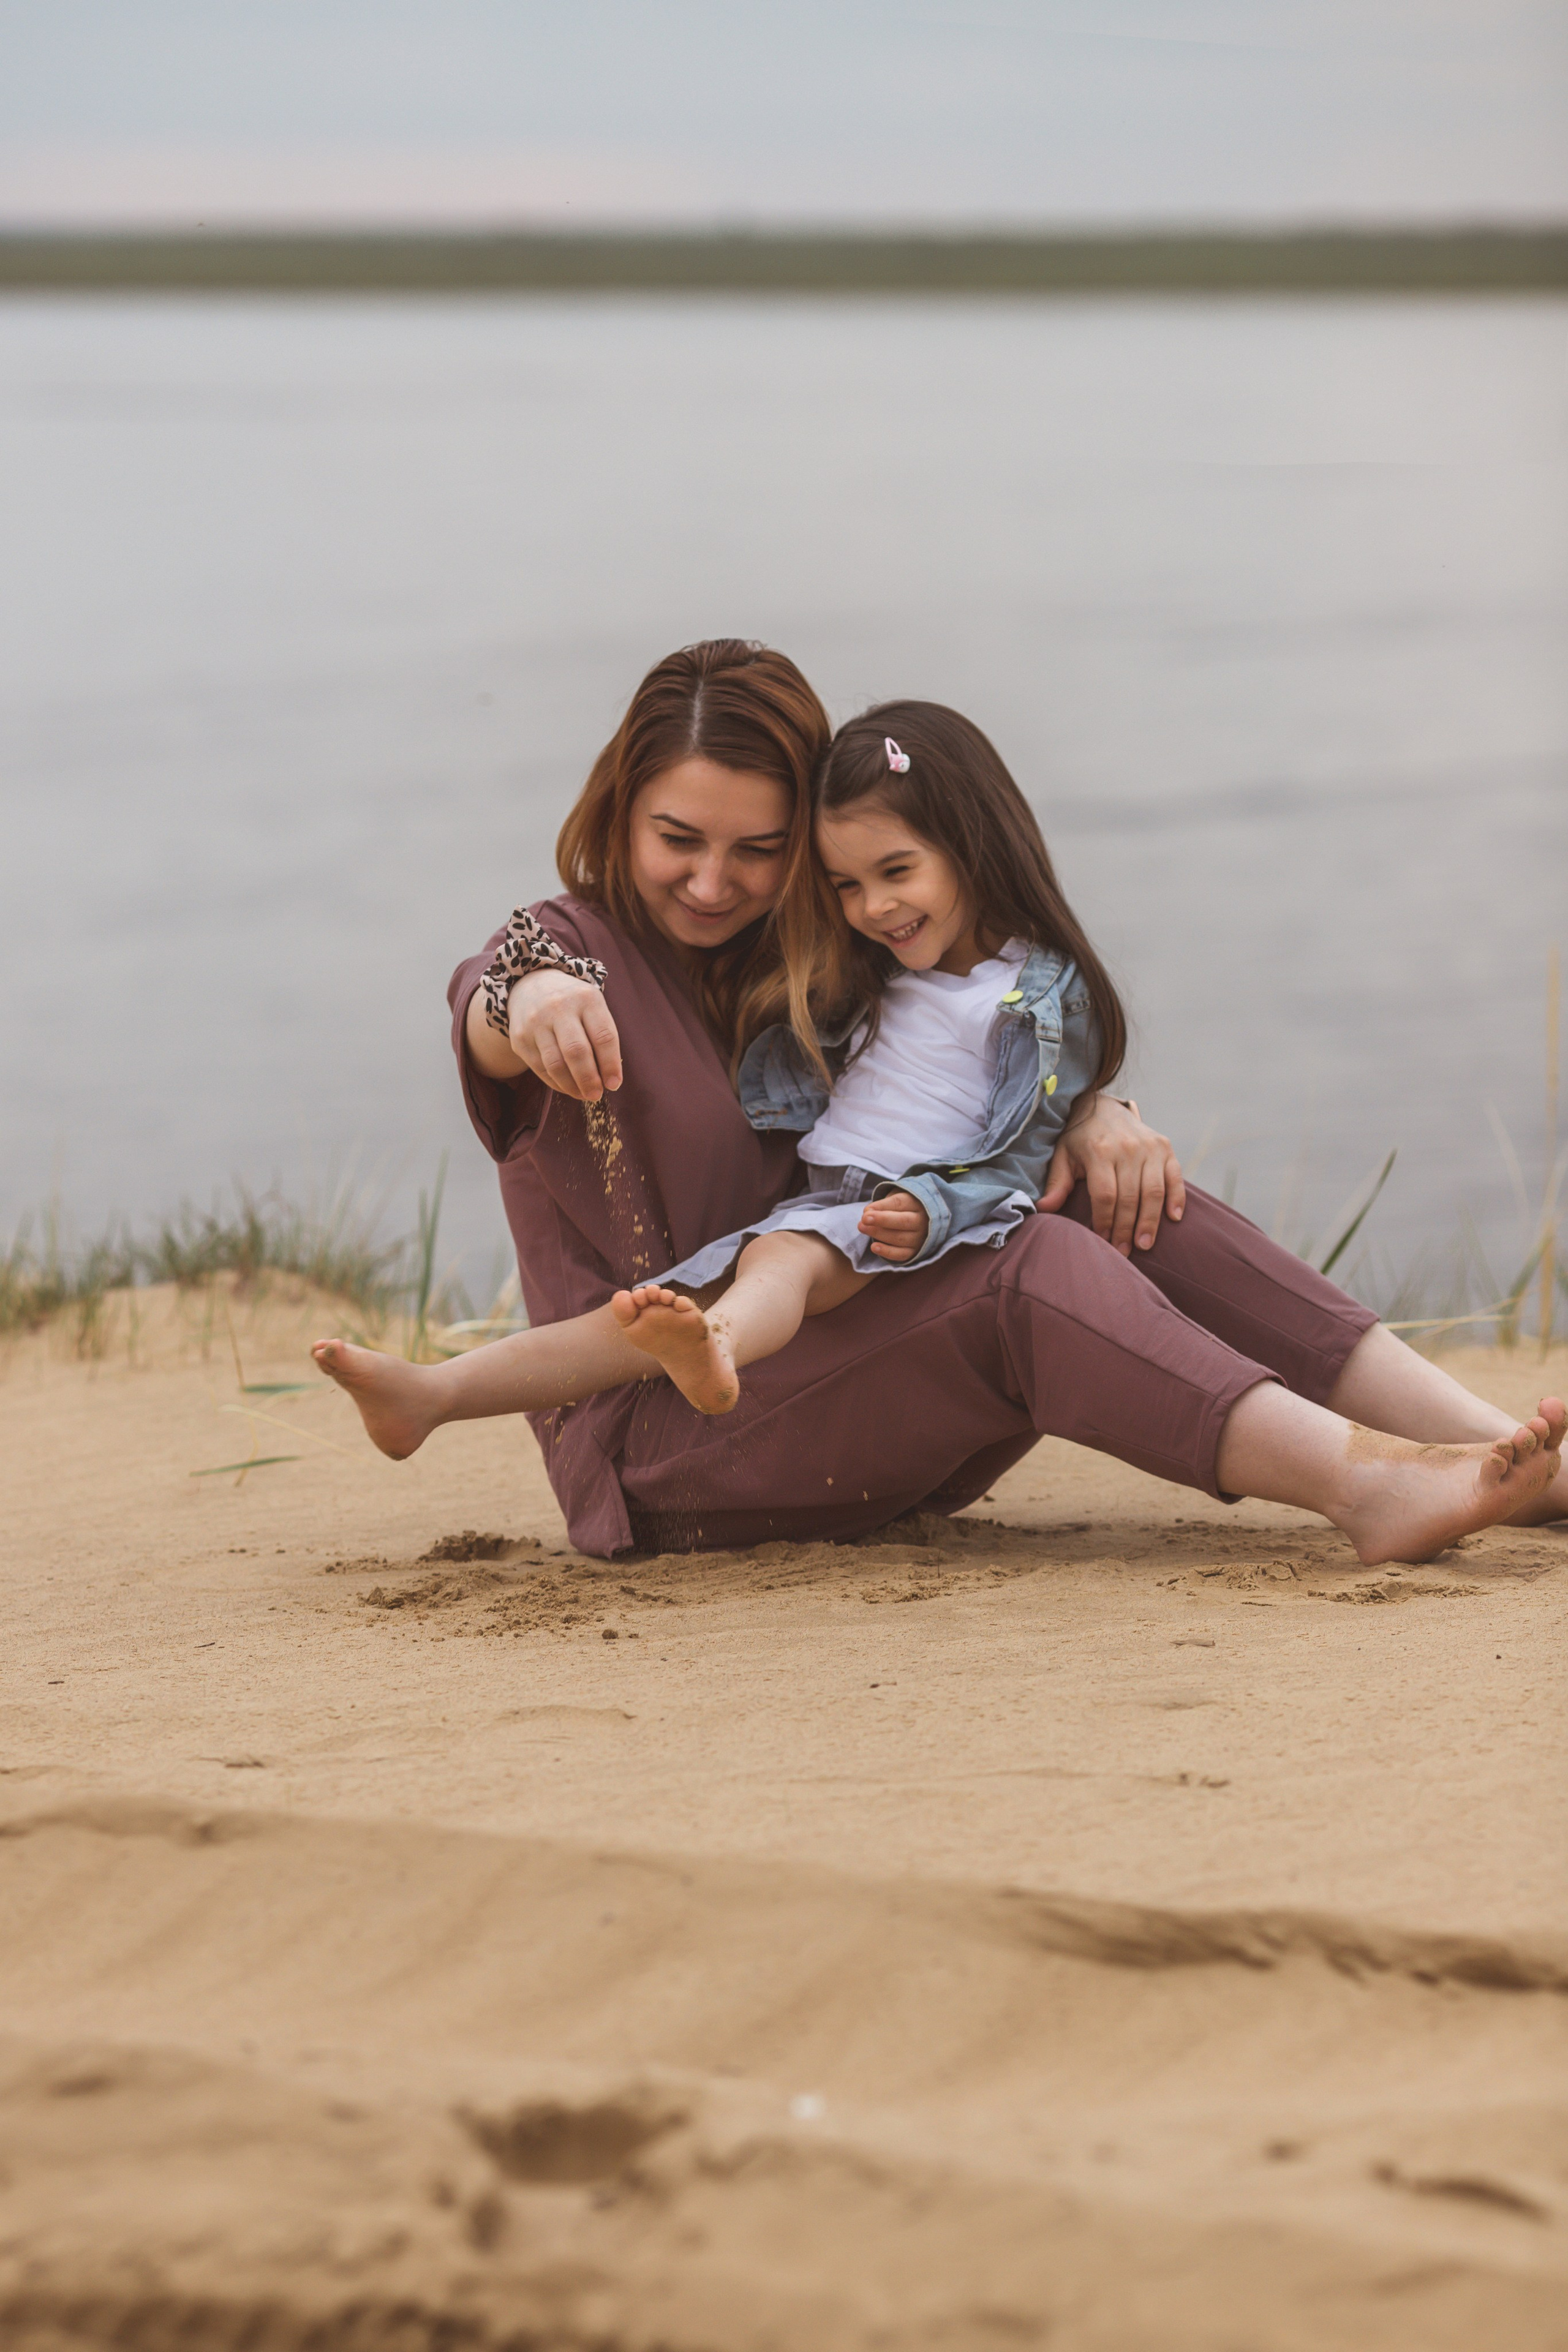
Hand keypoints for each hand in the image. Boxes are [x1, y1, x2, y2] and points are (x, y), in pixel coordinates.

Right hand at [505, 969, 623, 1100]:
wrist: (530, 985)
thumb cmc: (572, 1003)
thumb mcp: (592, 1006)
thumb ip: (602, 1037)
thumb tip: (609, 1079)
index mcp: (586, 998)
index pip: (603, 1036)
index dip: (611, 1064)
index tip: (614, 1083)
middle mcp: (559, 1007)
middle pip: (577, 1052)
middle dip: (589, 1079)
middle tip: (596, 1095)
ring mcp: (536, 1022)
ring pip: (556, 1064)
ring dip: (572, 1086)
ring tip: (583, 1095)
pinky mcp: (520, 1038)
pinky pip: (540, 1069)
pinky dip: (556, 1083)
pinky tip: (568, 1087)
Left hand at [859, 1190, 929, 1262]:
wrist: (918, 1223)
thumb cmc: (901, 1208)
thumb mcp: (895, 1199)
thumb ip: (883, 1204)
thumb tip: (867, 1212)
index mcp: (918, 1204)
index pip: (900, 1203)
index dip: (882, 1206)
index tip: (866, 1210)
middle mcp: (922, 1222)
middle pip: (903, 1221)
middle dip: (882, 1219)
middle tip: (864, 1219)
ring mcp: (919, 1238)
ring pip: (900, 1238)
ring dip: (878, 1234)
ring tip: (862, 1228)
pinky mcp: (914, 1252)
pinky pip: (901, 1254)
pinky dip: (887, 1252)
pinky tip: (873, 1247)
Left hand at [1036, 1095, 1184, 1256]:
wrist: (1102, 1106)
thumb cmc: (1079, 1138)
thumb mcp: (1062, 1156)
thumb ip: (1057, 1183)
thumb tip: (1042, 1209)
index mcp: (1100, 1151)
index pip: (1105, 1195)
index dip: (1105, 1222)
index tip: (1103, 1242)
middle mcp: (1127, 1148)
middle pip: (1130, 1198)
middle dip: (1126, 1229)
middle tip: (1124, 1253)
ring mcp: (1149, 1147)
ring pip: (1154, 1192)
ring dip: (1150, 1222)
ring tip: (1144, 1245)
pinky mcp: (1165, 1147)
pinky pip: (1175, 1177)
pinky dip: (1177, 1198)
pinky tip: (1173, 1219)